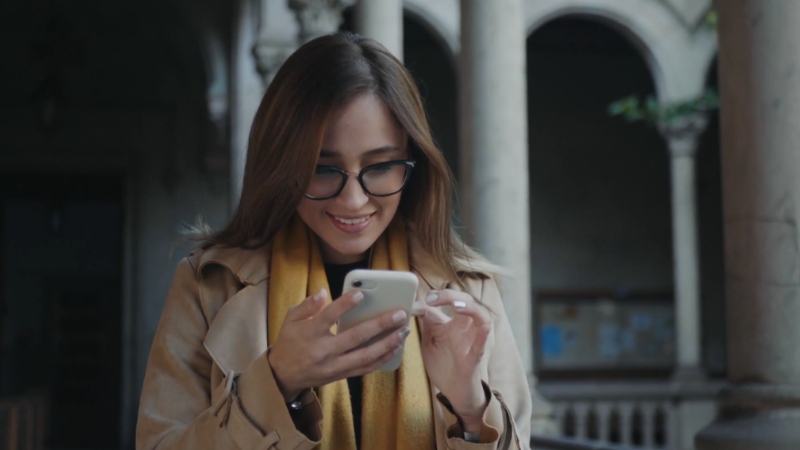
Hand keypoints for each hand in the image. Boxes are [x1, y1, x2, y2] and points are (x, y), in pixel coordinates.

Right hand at [268, 289, 409, 401]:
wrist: (283, 376)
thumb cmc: (289, 343)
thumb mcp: (290, 320)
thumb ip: (306, 305)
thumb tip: (322, 292)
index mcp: (310, 333)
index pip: (329, 316)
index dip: (345, 304)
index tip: (361, 293)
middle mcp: (324, 350)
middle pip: (355, 337)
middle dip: (380, 325)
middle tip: (399, 313)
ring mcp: (334, 365)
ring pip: (365, 355)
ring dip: (387, 343)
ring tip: (403, 331)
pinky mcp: (341, 375)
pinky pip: (365, 368)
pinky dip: (382, 359)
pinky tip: (395, 348)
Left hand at [415, 290, 491, 431]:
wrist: (453, 392)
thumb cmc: (443, 364)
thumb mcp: (429, 339)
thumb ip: (425, 322)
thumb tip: (413, 303)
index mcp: (452, 323)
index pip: (448, 301)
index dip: (435, 296)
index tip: (418, 298)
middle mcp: (464, 329)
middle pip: (467, 302)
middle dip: (451, 295)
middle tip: (432, 298)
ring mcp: (470, 343)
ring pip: (481, 319)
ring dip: (470, 308)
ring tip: (456, 305)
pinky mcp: (472, 360)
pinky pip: (480, 346)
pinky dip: (482, 336)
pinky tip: (483, 328)